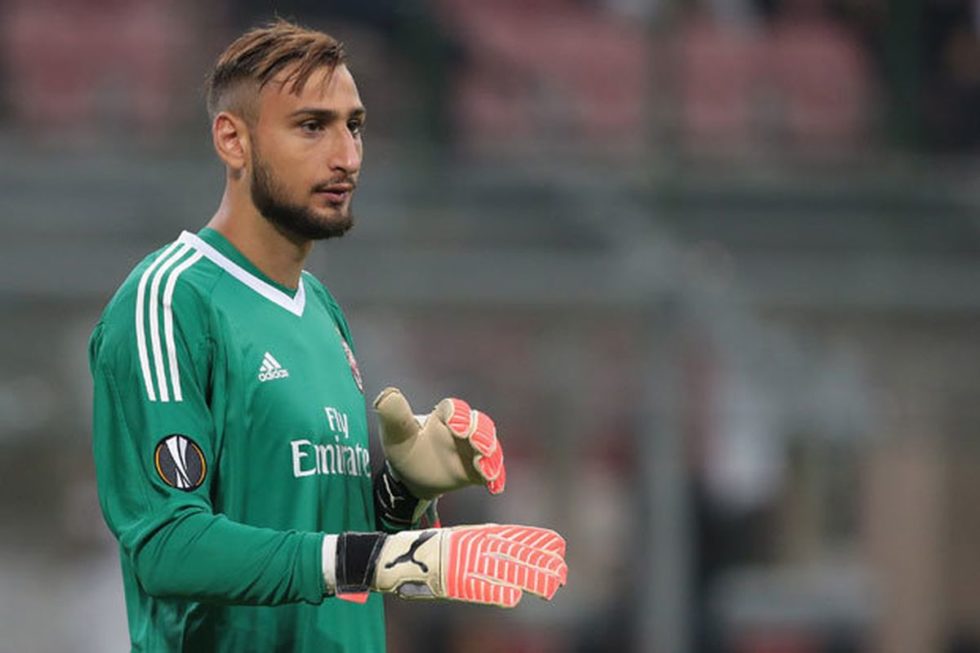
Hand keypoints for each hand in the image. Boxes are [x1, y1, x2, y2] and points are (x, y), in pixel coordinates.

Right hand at [372, 524, 566, 606]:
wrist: (399, 557)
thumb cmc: (433, 550)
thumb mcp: (464, 539)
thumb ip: (487, 542)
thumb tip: (515, 548)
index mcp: (478, 534)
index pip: (514, 536)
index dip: (537, 541)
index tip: (559, 547)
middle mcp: (475, 546)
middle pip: (515, 555)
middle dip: (540, 564)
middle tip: (562, 573)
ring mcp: (466, 563)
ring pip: (504, 572)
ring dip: (529, 580)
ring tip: (550, 587)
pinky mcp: (455, 581)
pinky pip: (479, 588)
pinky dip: (497, 592)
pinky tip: (513, 597)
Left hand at [374, 387, 504, 499]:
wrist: (410, 477)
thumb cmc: (404, 449)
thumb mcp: (396, 434)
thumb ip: (394, 415)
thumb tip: (388, 395)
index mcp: (443, 416)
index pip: (455, 409)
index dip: (458, 415)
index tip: (455, 427)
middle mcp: (462, 430)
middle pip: (479, 425)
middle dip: (482, 434)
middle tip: (480, 446)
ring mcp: (472, 450)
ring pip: (488, 446)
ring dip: (491, 456)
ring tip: (486, 469)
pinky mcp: (478, 470)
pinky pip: (491, 471)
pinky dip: (495, 477)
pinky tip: (494, 487)